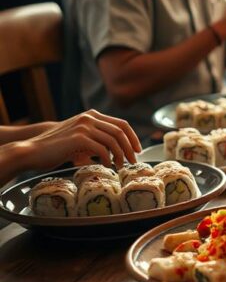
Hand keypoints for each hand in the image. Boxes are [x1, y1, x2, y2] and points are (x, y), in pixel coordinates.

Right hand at [25, 110, 141, 167]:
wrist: (32, 151)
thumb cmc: (56, 148)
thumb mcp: (79, 138)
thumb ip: (96, 139)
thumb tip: (115, 150)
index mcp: (92, 115)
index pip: (121, 124)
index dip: (133, 137)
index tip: (137, 149)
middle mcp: (89, 118)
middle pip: (121, 131)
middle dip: (130, 147)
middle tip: (134, 160)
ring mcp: (84, 126)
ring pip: (114, 140)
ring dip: (121, 155)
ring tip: (120, 166)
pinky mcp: (79, 138)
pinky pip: (102, 149)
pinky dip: (108, 158)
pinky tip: (107, 165)